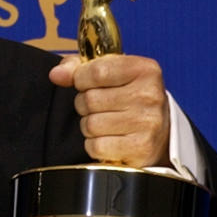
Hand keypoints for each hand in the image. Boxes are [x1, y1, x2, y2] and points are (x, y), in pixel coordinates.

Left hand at [49, 54, 169, 167]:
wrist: (159, 134)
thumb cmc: (129, 99)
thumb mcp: (111, 73)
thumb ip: (79, 67)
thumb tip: (56, 74)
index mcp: (144, 70)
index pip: (96, 71)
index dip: (81, 79)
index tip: (86, 83)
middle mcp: (149, 95)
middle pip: (89, 99)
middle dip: (85, 104)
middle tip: (102, 107)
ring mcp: (147, 123)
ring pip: (90, 124)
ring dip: (90, 126)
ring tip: (107, 123)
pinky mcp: (140, 148)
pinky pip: (96, 146)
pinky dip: (95, 145)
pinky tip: (111, 139)